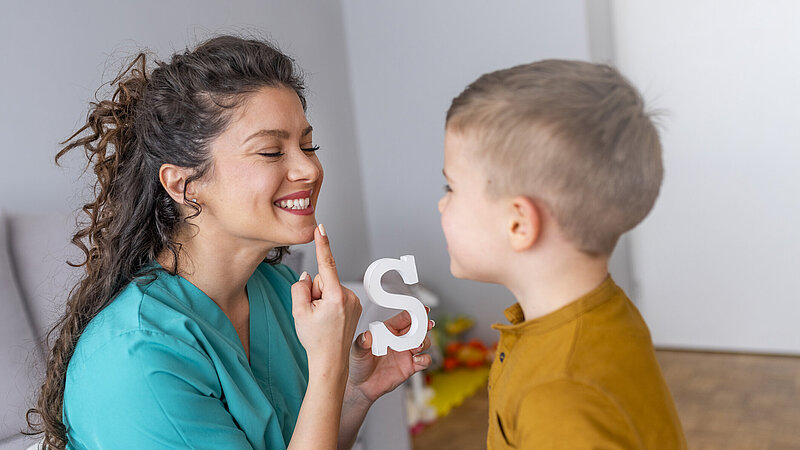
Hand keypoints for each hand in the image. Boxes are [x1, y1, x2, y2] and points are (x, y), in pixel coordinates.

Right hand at [291, 225, 362, 373]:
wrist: (330, 361)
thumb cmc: (315, 339)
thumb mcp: (299, 312)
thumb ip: (300, 288)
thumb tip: (308, 276)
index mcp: (335, 296)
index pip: (327, 264)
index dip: (322, 245)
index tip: (321, 228)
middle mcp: (349, 296)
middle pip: (324, 279)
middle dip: (316, 291)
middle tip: (314, 314)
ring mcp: (355, 301)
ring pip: (330, 287)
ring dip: (323, 299)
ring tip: (322, 319)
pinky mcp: (356, 306)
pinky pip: (337, 295)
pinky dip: (330, 303)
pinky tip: (329, 320)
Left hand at [346, 308, 433, 404]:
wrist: (362, 387)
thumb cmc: (359, 365)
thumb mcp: (357, 351)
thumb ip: (361, 343)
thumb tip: (366, 336)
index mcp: (388, 331)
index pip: (403, 318)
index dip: (413, 312)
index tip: (420, 310)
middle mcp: (399, 340)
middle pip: (417, 328)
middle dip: (424, 325)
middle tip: (426, 325)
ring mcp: (406, 353)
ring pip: (423, 342)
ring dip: (424, 342)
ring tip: (418, 345)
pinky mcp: (410, 367)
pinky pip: (424, 361)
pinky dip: (425, 359)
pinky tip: (417, 360)